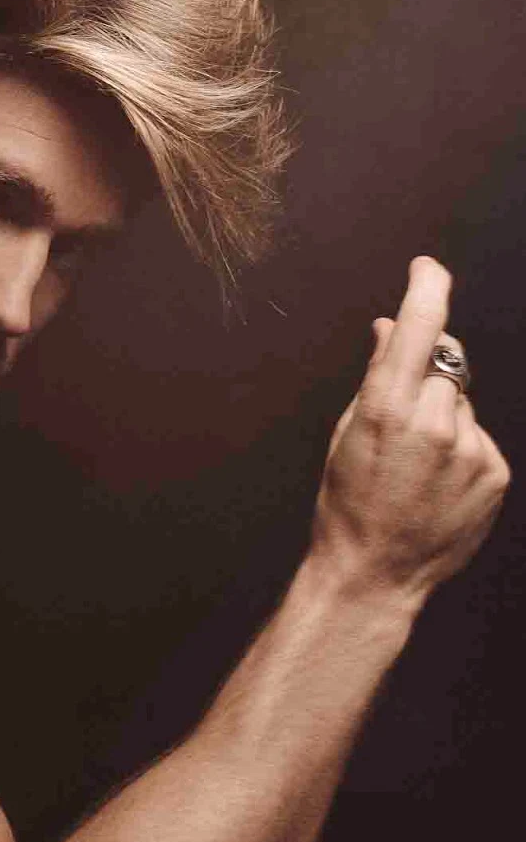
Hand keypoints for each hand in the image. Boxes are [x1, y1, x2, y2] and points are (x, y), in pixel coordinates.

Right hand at [310, 257, 509, 604]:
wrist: (375, 573)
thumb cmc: (347, 504)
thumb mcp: (346, 432)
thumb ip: (377, 374)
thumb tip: (389, 328)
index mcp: (387, 406)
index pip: (418, 324)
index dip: (427, 285)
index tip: (427, 268)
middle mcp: (434, 422)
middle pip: (444, 363)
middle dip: (426, 373)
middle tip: (403, 416)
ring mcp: (469, 449)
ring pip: (462, 403)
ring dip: (444, 415)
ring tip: (418, 462)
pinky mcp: (494, 472)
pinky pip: (479, 438)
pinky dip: (462, 448)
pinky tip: (437, 480)